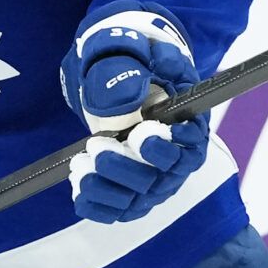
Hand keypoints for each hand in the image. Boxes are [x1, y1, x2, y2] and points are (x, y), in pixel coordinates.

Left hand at [60, 1, 209, 223]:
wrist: (121, 80)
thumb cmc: (136, 66)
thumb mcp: (136, 55)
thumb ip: (131, 70)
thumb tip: (126, 98)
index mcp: (189, 126)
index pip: (190, 149)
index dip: (166, 148)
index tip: (141, 134)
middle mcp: (176, 161)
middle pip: (159, 179)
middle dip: (125, 167)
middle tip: (96, 147)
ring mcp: (154, 182)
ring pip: (136, 200)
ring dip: (106, 188)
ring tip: (80, 167)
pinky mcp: (132, 195)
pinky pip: (117, 211)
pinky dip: (97, 206)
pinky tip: (78, 192)